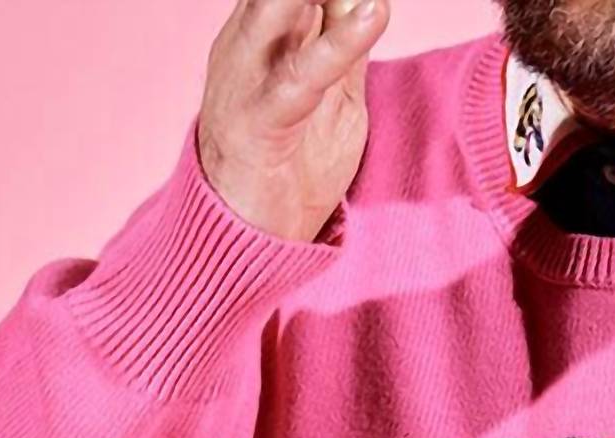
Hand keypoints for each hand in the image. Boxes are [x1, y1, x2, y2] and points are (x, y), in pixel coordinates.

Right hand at [197, 0, 392, 241]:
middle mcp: (250, 36)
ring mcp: (249, 74)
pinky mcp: (261, 118)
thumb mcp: (332, 98)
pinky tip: (372, 15)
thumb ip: (345, 46)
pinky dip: (339, 43)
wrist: (243, 237)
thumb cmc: (288, 164)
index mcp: (266, 25)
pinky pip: (303, 74)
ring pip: (289, 5)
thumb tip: (368, 2)